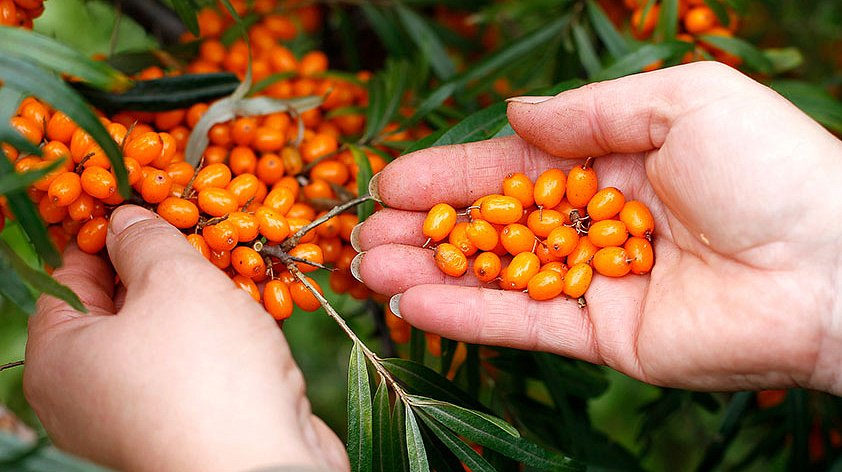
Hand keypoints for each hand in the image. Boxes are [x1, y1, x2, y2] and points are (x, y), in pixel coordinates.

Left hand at [25, 205, 348, 471]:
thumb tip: (127, 218)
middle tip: (197, 228)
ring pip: (161, 336)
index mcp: (58, 359)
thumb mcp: (173, 280)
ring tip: (230, 262)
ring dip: (196, 299)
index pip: (68, 277)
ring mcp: (137, 415)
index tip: (145, 203)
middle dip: (160, 265)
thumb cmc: (204, 370)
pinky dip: (215, 337)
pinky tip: (249, 310)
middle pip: (117, 306)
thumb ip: (146, 239)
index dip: (106, 233)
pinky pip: (191, 367)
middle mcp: (87, 394)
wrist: (264, 467)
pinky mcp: (185, 427)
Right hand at [354, 62, 841, 393]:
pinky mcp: (603, 336)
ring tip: (366, 268)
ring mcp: (597, 283)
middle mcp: (598, 223)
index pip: (513, 168)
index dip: (451, 173)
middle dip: (426, 229)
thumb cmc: (769, 167)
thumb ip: (591, 111)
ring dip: (429, 273)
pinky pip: (523, 325)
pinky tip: (412, 304)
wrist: (832, 267)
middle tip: (362, 231)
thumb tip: (517, 112)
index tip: (391, 178)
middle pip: (493, 226)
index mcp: (616, 162)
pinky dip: (468, 315)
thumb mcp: (683, 101)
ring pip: (496, 277)